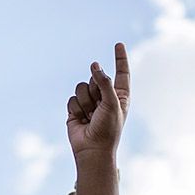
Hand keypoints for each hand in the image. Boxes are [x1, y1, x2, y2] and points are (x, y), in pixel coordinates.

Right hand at [67, 43, 130, 157]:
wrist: (92, 149)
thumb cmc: (108, 129)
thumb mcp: (112, 103)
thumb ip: (104, 82)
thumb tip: (95, 65)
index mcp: (120, 96)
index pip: (121, 73)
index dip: (120, 58)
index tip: (119, 44)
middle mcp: (105, 98)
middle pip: (95, 78)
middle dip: (95, 90)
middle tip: (99, 108)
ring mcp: (90, 103)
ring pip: (82, 87)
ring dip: (85, 101)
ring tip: (90, 116)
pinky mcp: (76, 110)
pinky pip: (72, 99)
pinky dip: (76, 109)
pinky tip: (81, 120)